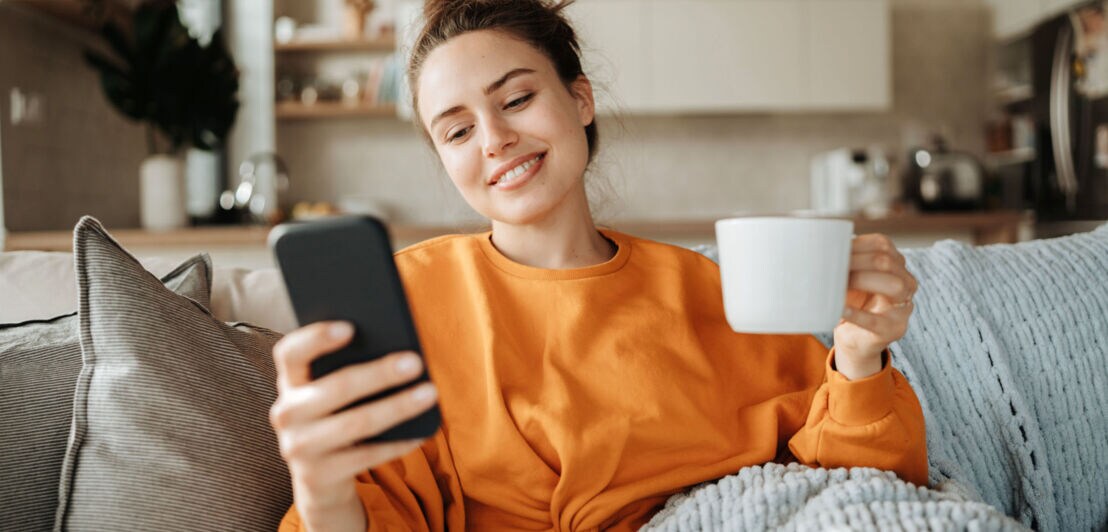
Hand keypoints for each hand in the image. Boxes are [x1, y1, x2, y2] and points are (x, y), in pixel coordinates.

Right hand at [269, 321, 437, 530]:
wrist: (318, 476)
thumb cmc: (334, 416)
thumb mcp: (329, 392)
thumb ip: (345, 368)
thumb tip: (395, 349)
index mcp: (290, 381)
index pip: (290, 352)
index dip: (316, 338)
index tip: (351, 327)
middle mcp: (287, 413)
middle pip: (337, 387)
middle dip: (380, 374)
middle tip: (415, 362)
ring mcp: (298, 447)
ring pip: (357, 423)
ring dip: (398, 407)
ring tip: (429, 393)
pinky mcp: (318, 475)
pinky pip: (367, 456)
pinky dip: (397, 443)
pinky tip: (421, 433)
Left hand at [832, 234, 917, 378]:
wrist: (855, 337)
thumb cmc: (852, 301)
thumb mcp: (850, 277)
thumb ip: (844, 262)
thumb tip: (821, 248)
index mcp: (896, 264)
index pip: (881, 244)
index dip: (855, 245)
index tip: (831, 251)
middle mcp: (906, 282)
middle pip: (886, 262)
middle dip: (855, 262)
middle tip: (829, 268)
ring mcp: (903, 307)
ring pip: (893, 285)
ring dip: (860, 281)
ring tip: (837, 285)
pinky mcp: (894, 328)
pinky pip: (875, 320)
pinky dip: (856, 314)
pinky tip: (840, 309)